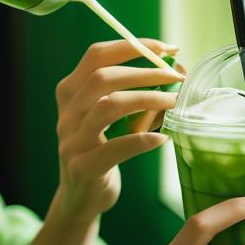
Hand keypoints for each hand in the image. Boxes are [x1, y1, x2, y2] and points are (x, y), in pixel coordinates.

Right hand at [54, 38, 186, 222]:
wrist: (82, 198)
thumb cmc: (103, 150)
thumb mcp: (110, 118)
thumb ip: (131, 93)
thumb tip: (176, 71)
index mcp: (70, 92)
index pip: (96, 55)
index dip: (132, 46)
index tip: (167, 48)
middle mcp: (67, 112)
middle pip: (102, 77)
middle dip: (144, 72)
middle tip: (176, 77)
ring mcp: (71, 140)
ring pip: (108, 106)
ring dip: (147, 99)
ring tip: (173, 102)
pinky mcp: (82, 167)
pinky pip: (114, 148)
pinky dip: (142, 140)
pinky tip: (162, 138)